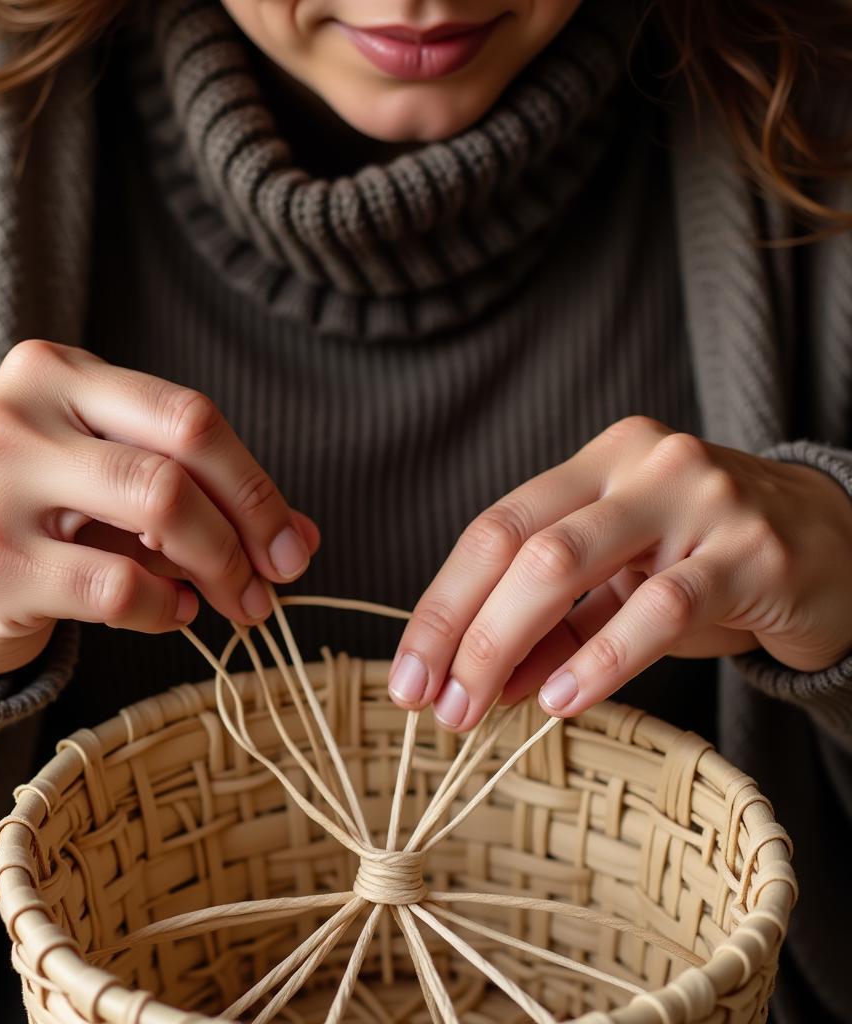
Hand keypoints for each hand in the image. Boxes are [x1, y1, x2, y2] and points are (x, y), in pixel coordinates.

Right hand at [0, 340, 318, 682]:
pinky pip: (117, 587)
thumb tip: (300, 540)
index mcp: (56, 371)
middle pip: (177, 464)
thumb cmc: (41, 512)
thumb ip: (207, 495)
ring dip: (218, 570)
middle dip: (245, 532)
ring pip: (156, 513)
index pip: (188, 416)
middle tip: (273, 583)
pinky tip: (170, 611)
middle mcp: (18, 414)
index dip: (255, 486)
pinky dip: (163, 608)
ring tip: (235, 603)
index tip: (291, 545)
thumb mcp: (118, 479)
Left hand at [389, 416, 851, 729]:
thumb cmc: (709, 566)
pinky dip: (597, 659)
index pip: (493, 528)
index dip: (441, 604)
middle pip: (516, 544)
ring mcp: (695, 499)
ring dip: (505, 645)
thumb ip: (553, 626)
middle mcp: (639, 464)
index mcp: (597, 462)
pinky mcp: (747, 550)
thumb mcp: (621, 587)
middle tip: (433, 703)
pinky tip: (560, 699)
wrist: (835, 549)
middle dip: (460, 629)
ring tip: (476, 709)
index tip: (408, 673)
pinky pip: (656, 608)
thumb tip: (478, 684)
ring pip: (566, 565)